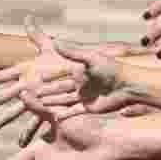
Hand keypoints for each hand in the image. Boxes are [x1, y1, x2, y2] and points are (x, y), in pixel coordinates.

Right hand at [0, 16, 147, 145]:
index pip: (8, 75)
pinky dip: (34, 133)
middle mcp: (42, 85)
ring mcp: (51, 99)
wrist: (123, 84)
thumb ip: (67, 47)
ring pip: (26, 115)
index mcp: (41, 69)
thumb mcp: (85, 55)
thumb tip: (53, 32)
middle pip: (11, 98)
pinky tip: (24, 144)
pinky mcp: (63, 112)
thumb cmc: (106, 66)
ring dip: (13, 126)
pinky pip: (45, 125)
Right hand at [28, 43, 147, 120]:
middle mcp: (81, 84)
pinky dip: (65, 115)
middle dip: (46, 90)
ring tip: (39, 104)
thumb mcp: (91, 58)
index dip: (49, 75)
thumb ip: (72, 52)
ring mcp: (85, 97)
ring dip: (52, 102)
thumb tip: (54, 41)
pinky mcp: (89, 108)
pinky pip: (74, 112)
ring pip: (64, 100)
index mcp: (80, 71)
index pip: (60, 73)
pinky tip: (55, 118)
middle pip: (59, 88)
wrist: (129, 86)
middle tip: (31, 92)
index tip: (35, 76)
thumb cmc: (112, 68)